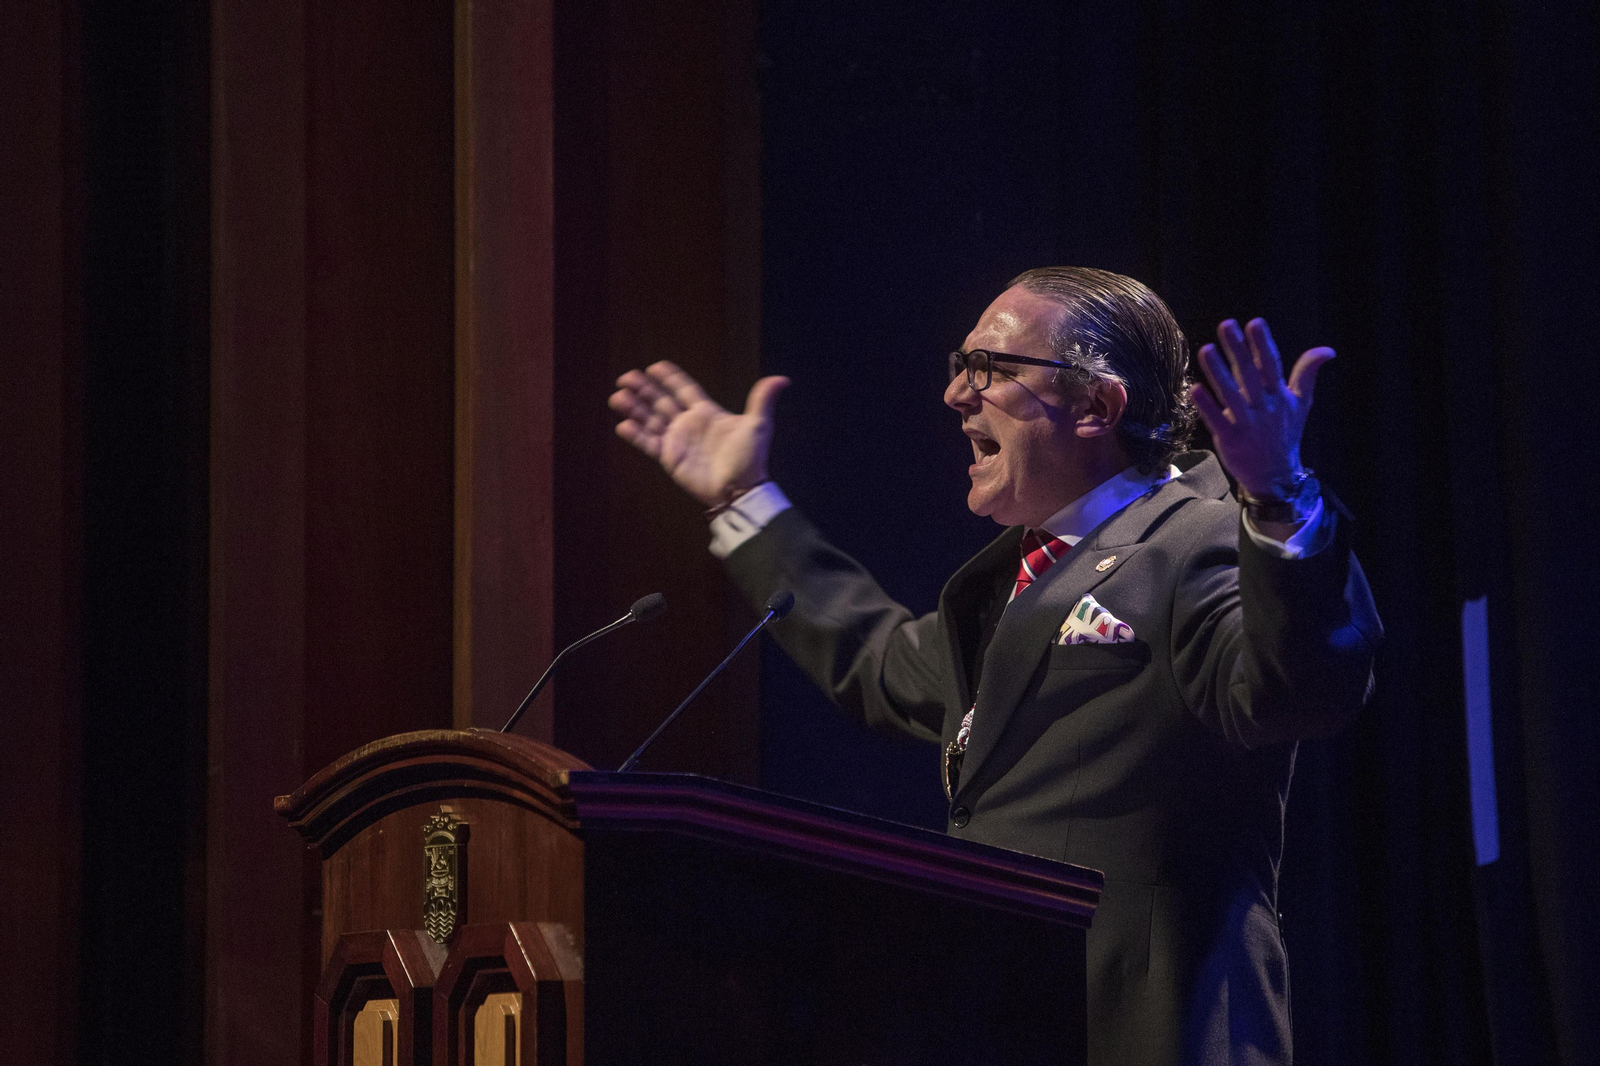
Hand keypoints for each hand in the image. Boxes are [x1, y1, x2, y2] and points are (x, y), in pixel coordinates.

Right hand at [609, 361, 789, 506]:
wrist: (740, 488)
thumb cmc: (750, 457)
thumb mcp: (758, 424)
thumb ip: (762, 399)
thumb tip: (783, 379)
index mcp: (707, 412)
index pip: (684, 390)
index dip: (671, 378)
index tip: (655, 366)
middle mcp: (688, 424)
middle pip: (661, 401)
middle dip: (644, 389)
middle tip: (626, 376)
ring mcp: (677, 441)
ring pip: (650, 419)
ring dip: (634, 408)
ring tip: (617, 396)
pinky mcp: (670, 458)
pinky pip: (648, 443)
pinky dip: (635, 435)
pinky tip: (622, 425)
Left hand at [1191, 318, 1332, 498]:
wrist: (1276, 475)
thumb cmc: (1285, 433)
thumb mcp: (1301, 403)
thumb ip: (1308, 373)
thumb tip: (1328, 350)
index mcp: (1279, 396)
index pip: (1271, 365)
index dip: (1263, 344)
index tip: (1255, 323)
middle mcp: (1264, 408)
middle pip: (1249, 374)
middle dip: (1237, 350)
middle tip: (1226, 325)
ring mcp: (1246, 424)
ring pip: (1231, 394)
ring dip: (1218, 372)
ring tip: (1206, 349)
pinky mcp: (1230, 439)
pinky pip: (1217, 420)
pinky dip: (1207, 406)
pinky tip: (1195, 388)